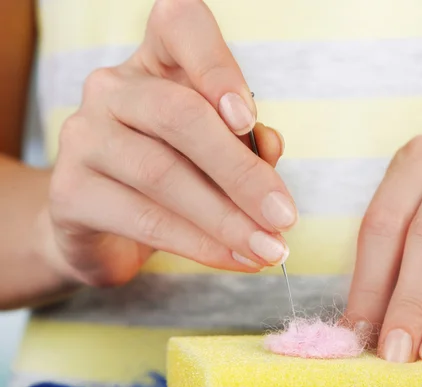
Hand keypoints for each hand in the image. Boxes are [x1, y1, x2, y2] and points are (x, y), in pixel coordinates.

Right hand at [39, 0, 295, 286]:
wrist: (104, 223)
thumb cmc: (174, 172)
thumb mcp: (216, 151)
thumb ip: (246, 144)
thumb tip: (271, 148)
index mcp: (156, 62)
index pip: (180, 25)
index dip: (217, 65)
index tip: (249, 118)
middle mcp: (112, 88)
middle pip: (180, 116)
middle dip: (242, 173)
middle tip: (283, 216)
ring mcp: (84, 137)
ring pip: (164, 174)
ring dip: (227, 219)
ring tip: (267, 247)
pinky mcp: (71, 192)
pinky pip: (145, 219)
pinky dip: (200, 244)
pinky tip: (234, 258)